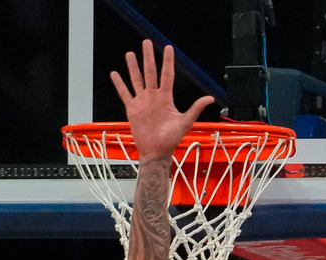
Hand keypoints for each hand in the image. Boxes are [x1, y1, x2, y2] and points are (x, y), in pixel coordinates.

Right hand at [110, 40, 213, 159]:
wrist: (157, 151)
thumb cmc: (171, 139)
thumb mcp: (185, 122)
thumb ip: (195, 108)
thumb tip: (210, 99)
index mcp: (166, 98)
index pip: (167, 75)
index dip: (167, 62)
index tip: (168, 48)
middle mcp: (154, 96)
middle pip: (150, 72)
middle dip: (148, 57)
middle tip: (146, 42)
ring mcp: (142, 101)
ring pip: (137, 80)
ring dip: (133, 67)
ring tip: (130, 54)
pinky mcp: (132, 109)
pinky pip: (125, 94)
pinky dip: (120, 84)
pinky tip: (115, 74)